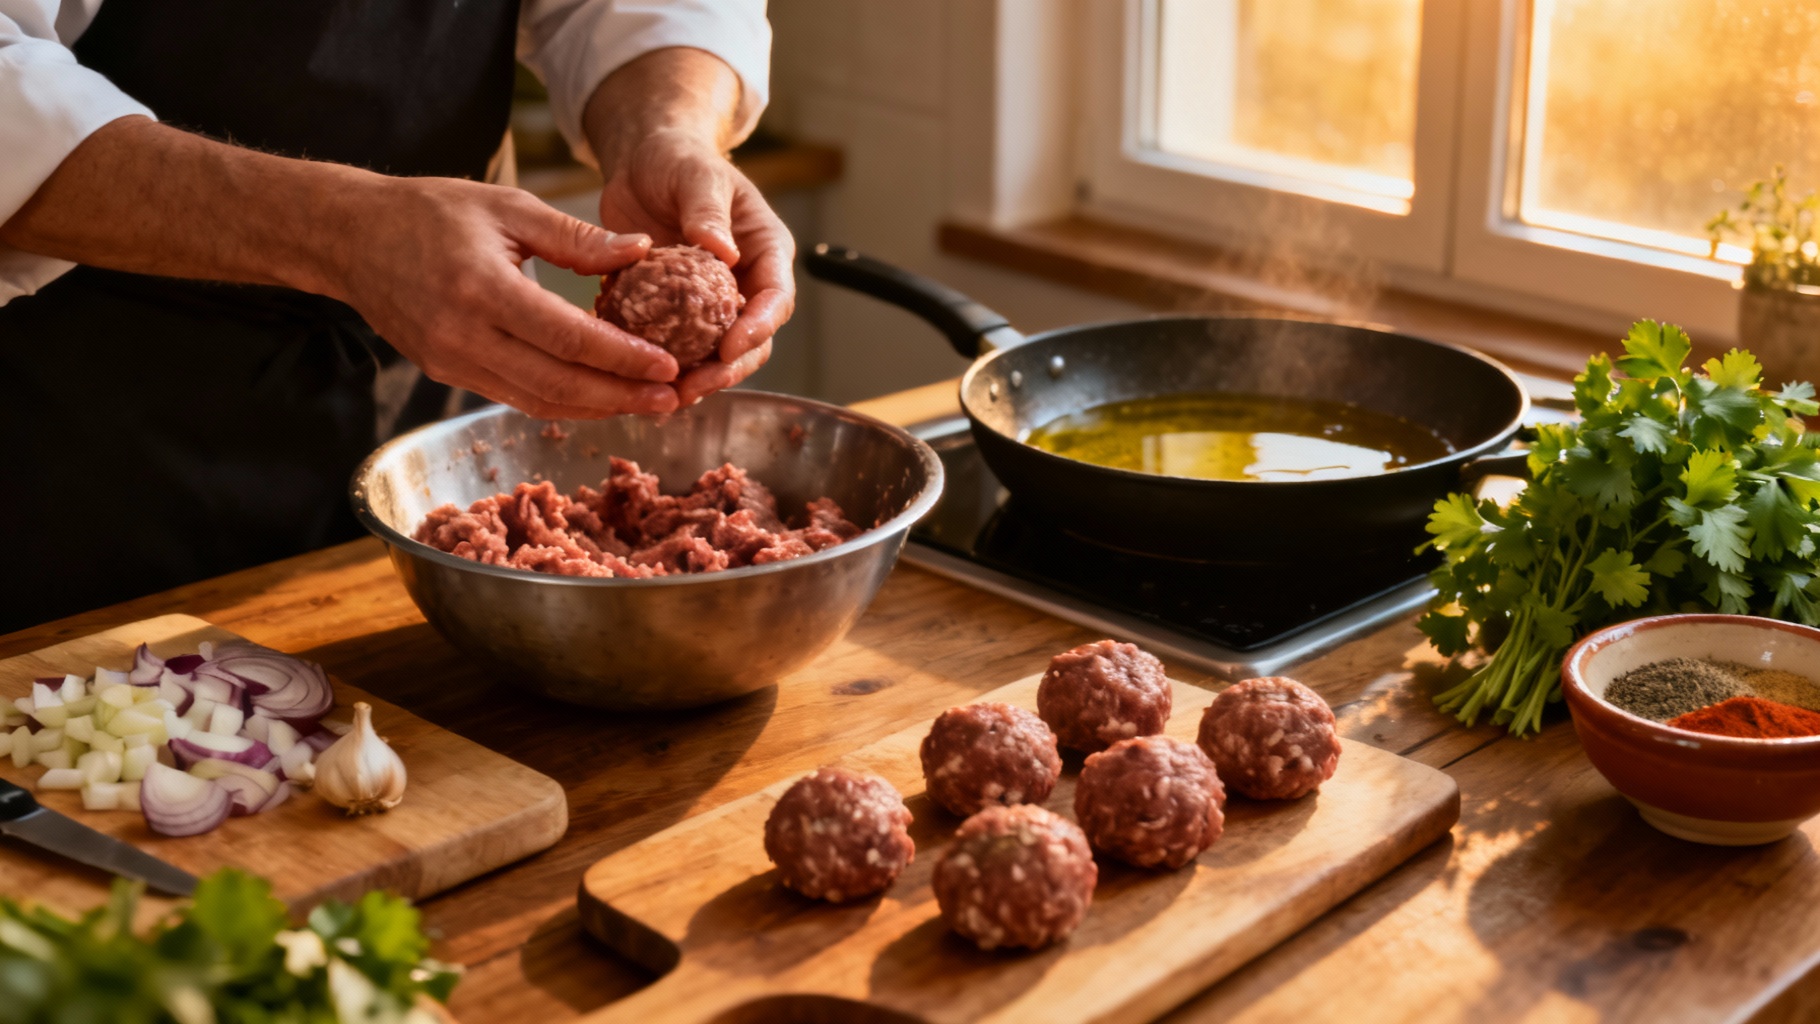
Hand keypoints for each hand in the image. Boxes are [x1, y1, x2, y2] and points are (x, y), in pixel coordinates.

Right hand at [328, 177, 682, 418]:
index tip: (668, 366)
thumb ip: (576, 237)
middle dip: (620, 397)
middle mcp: (462, 334)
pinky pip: (515, 397)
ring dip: (597, 408)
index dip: (621, 358)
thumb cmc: (432, 211)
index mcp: (480, 287)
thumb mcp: (507, 207)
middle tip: (672, 399)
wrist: (350, 237)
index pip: (566, 337)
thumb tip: (642, 253)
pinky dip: (563, 402)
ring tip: (648, 404)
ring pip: (537, 401)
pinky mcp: (446, 373)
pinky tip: (601, 396)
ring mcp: (451, 361)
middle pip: (556, 384)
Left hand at [597, 127, 793, 403]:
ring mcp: (712, 304)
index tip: (730, 347)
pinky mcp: (676, 313)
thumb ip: (708, 210)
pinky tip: (638, 384)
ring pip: (715, 355)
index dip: (758, 328)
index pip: (776, 299)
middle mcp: (745, 283)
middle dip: (727, 369)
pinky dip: (661, 368)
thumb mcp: (695, 176)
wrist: (642, 164)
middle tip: (694, 387)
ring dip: (696, 379)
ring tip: (666, 398)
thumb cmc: (678, 160)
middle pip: (752, 341)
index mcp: (765, 251)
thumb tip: (722, 250)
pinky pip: (676, 348)